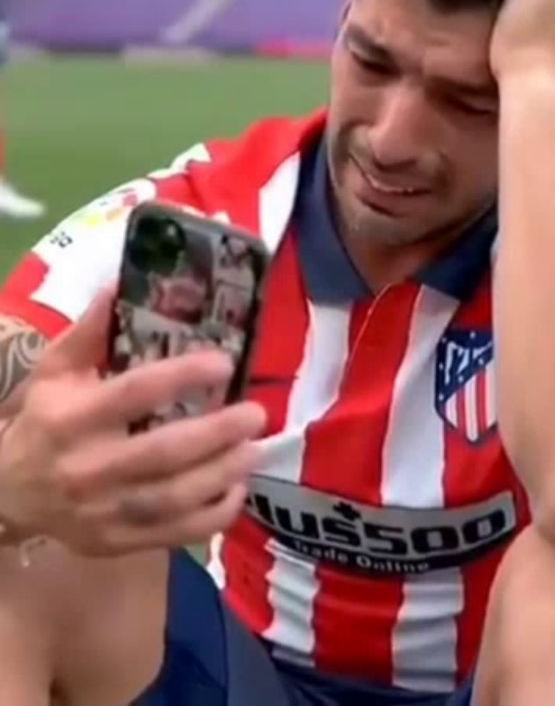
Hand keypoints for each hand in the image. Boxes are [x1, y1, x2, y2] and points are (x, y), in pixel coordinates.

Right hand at [0, 290, 266, 556]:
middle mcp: (86, 468)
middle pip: (163, 454)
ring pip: (174, 498)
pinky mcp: (116, 544)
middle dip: (217, 433)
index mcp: (71, 418)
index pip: (134, 394)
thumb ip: (89, 333)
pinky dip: (213, 517)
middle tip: (256, 413)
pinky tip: (237, 490)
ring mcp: (101, 513)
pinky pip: (175, 535)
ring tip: (256, 448)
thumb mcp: (54, 373)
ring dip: (223, 473)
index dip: (182, 376)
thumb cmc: (44, 421)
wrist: (5, 496)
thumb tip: (122, 284)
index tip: (223, 362)